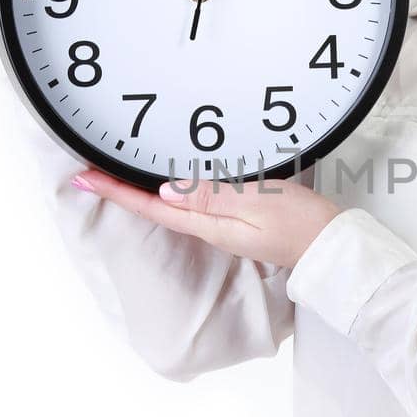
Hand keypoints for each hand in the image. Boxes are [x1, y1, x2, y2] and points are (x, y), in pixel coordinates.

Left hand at [69, 164, 343, 268]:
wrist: (334, 247)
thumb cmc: (302, 225)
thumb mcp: (257, 203)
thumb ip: (212, 194)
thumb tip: (167, 190)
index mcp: (209, 225)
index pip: (151, 205)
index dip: (114, 191)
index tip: (82, 176)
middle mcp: (210, 228)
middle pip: (154, 206)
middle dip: (119, 188)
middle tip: (87, 169)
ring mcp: (223, 225)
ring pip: (172, 204)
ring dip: (141, 188)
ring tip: (115, 172)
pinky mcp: (239, 218)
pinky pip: (196, 201)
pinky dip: (173, 188)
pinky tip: (169, 180)